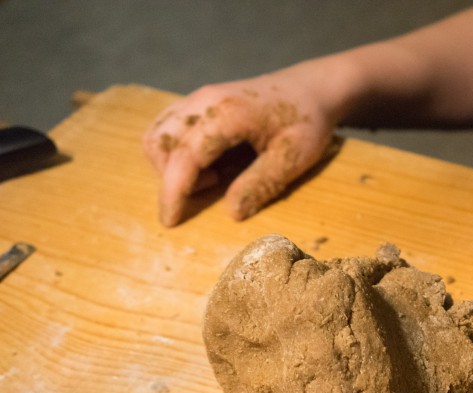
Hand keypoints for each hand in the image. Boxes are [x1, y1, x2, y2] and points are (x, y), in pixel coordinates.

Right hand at [143, 71, 336, 225]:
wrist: (311, 87)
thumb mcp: (293, 157)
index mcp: (227, 115)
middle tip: (214, 188)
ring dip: (170, 164)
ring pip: (158, 134)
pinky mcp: (199, 102)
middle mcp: (204, 101)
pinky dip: (176, 151)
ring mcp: (199, 98)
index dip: (173, 192)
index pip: (185, 156)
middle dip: (171, 178)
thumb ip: (260, 184)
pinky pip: (168, 127)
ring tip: (212, 176)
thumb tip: (231, 213)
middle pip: (160, 143)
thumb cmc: (307, 121)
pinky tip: (208, 162)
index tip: (170, 221)